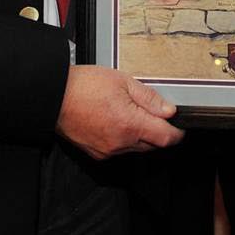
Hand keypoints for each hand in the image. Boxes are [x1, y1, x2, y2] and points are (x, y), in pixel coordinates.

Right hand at [55, 65, 183, 159]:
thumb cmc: (84, 86)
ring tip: (127, 112)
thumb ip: (149, 98)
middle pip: (152, 144)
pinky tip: (114, 121)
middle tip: (151, 112)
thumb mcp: (123, 81)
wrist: (54, 96)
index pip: (165, 138)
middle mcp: (120, 142)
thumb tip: (168, 110)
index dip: (177, 132)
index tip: (179, 126)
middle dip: (157, 131)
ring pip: (136, 147)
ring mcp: (108, 150)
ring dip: (139, 135)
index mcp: (130, 124)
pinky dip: (123, 138)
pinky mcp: (97, 153)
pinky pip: (119, 149)